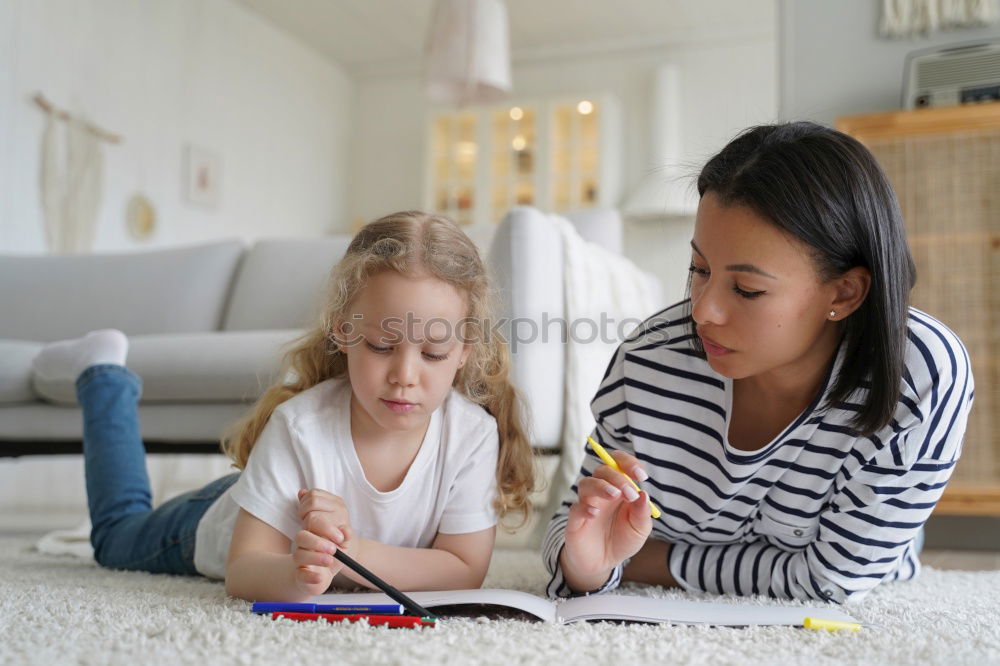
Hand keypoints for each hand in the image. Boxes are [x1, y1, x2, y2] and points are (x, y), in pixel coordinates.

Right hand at [291, 488, 353, 593]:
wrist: (323, 573)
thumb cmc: (333, 552)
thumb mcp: (343, 542)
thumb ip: (345, 534)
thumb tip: (345, 531)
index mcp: (313, 529)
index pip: (310, 521)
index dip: (325, 527)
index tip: (340, 537)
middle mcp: (304, 542)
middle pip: (301, 536)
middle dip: (317, 542)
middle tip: (333, 549)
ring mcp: (301, 559)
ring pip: (298, 555)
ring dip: (315, 557)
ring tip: (330, 560)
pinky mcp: (301, 575)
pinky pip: (301, 575)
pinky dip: (310, 577)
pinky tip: (320, 577)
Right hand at [560, 449, 652, 590]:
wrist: (604, 562)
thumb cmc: (622, 540)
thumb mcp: (640, 528)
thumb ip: (643, 512)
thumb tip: (644, 493)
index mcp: (619, 488)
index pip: (619, 463)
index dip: (629, 464)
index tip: (640, 476)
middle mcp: (602, 491)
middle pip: (603, 470)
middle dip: (618, 478)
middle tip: (629, 492)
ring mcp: (587, 503)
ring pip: (587, 483)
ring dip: (601, 486)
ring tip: (614, 495)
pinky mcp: (575, 519)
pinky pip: (576, 507)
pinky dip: (585, 508)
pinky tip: (594, 515)